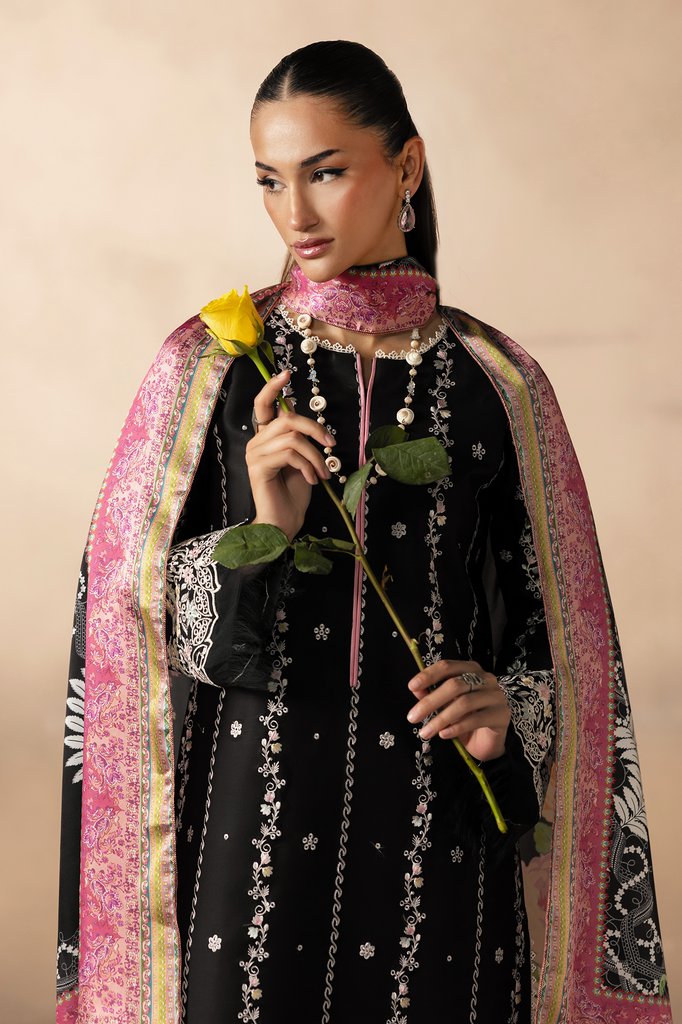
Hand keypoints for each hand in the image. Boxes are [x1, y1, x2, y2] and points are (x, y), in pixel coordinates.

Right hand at [245, 369, 334, 541]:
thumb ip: (302, 440)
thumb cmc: (295, 493)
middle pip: (287, 418)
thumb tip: (315, 425)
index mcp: (266, 438)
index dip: (273, 388)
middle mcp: (256, 442)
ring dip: (315, 455)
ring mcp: (254, 454)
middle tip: (331, 446)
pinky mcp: (258, 467)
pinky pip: (289, 454)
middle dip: (314, 428)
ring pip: (293, 438)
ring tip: (322, 473)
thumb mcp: (304, 460)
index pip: (263, 405)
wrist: (285, 523)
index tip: (286, 374)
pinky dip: (307, 465)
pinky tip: (312, 480)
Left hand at [406, 660, 509, 761]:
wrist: (487, 741)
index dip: (428, 675)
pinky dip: (456, 728)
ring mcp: (496, 696)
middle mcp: (486, 679)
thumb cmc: (466, 718)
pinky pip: (476, 720)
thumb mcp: (445, 705)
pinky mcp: (502, 715)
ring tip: (425, 732)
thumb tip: (415, 689)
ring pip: (464, 703)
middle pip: (454, 685)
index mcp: (470, 670)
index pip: (447, 667)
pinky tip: (444, 734)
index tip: (412, 686)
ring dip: (440, 719)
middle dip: (430, 702)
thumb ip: (431, 694)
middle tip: (413, 717)